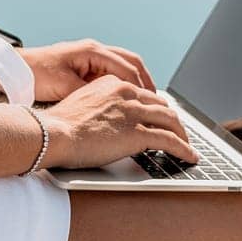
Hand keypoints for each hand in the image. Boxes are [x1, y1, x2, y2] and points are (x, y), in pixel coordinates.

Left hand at [16, 37, 155, 103]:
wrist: (17, 69)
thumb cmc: (37, 74)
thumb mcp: (65, 86)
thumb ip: (90, 93)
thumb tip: (111, 104)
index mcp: (92, 51)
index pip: (127, 67)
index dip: (140, 86)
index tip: (150, 101)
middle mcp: (95, 50)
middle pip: (131, 61)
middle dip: (145, 79)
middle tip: (155, 98)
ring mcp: (91, 56)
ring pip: (123, 64)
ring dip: (136, 79)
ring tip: (146, 97)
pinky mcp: (85, 65)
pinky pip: (112, 71)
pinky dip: (123, 82)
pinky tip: (125, 96)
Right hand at [39, 75, 198, 168]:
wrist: (52, 133)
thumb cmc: (58, 125)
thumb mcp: (81, 104)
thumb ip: (99, 107)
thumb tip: (106, 121)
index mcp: (112, 84)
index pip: (143, 94)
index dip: (154, 108)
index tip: (159, 117)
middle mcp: (126, 93)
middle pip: (160, 105)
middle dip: (172, 120)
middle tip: (178, 131)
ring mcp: (134, 112)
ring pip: (170, 120)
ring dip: (182, 134)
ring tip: (187, 146)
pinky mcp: (138, 132)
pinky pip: (170, 140)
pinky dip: (184, 149)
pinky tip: (189, 156)